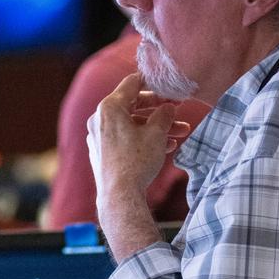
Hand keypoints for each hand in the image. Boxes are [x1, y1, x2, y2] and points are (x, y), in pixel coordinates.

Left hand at [87, 72, 189, 197]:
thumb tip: (168, 107)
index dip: (154, 83)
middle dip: (159, 109)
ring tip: (180, 133)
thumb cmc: (137, 162)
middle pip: (133, 104)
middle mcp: (99, 119)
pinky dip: (143, 138)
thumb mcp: (156, 133)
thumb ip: (164, 114)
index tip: (169, 86)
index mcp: (109, 107)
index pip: (132, 83)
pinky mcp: (102, 152)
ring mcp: (98, 136)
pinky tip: (165, 147)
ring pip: (132, 124)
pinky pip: (125, 138)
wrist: (119, 196)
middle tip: (178, 109)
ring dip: (156, 127)